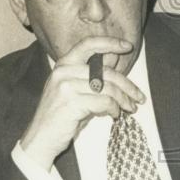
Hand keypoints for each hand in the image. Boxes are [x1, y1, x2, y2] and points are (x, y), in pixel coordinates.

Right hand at [20, 36, 145, 170]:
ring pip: (108, 88)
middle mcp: (63, 71)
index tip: (127, 46)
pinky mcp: (71, 102)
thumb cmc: (61, 114)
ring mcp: (66, 86)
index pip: (87, 44)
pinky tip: (114, 114)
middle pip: (105, 72)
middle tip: (138, 97)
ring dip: (124, 99)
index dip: (109, 43)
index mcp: (63, 64)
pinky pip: (104, 102)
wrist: (41, 136)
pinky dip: (114, 109)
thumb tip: (116, 67)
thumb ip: (90, 77)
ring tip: (129, 108)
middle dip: (127, 85)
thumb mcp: (73, 90)